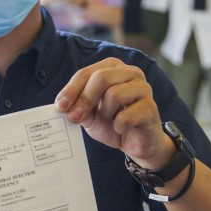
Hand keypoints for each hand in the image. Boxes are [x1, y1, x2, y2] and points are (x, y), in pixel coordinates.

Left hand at [55, 58, 175, 168]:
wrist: (135, 143)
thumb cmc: (113, 122)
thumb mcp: (90, 113)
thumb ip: (77, 106)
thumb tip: (62, 106)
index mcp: (113, 68)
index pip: (86, 73)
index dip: (71, 90)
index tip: (60, 107)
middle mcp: (130, 72)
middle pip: (100, 78)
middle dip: (84, 100)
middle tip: (75, 117)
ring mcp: (144, 88)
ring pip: (114, 94)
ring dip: (106, 113)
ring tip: (110, 119)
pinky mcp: (151, 107)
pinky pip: (126, 116)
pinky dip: (119, 127)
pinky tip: (122, 129)